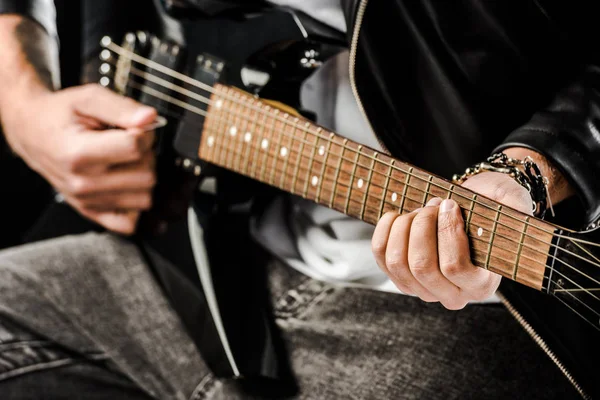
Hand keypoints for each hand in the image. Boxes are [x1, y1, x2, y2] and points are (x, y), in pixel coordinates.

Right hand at [2, 84, 157, 234]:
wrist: (33, 132)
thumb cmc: (60, 115)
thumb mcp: (88, 98)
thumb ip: (122, 107)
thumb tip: (150, 118)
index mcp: (79, 153)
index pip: (136, 148)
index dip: (144, 133)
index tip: (135, 128)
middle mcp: (83, 183)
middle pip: (146, 175)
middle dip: (146, 155)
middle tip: (129, 143)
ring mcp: (87, 201)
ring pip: (145, 198)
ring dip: (143, 177)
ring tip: (124, 161)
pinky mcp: (91, 212)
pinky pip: (129, 222)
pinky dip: (134, 204)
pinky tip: (126, 183)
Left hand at [371, 172, 532, 308]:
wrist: (472, 211)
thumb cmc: (491, 207)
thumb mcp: (507, 203)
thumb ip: (508, 205)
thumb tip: (496, 205)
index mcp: (481, 285)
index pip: (454, 267)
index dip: (447, 230)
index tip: (450, 204)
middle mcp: (452, 295)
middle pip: (421, 266)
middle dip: (423, 226)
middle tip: (434, 205)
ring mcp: (422, 289)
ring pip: (397, 262)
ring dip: (405, 227)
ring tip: (421, 211)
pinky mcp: (400, 277)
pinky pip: (381, 256)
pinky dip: (385, 230)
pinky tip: (399, 216)